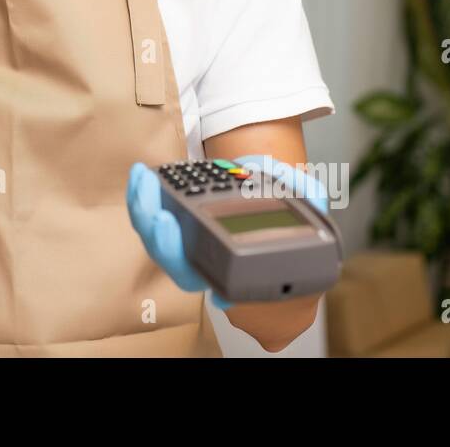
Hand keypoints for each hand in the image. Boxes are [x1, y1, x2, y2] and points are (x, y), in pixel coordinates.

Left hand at [127, 155, 329, 308]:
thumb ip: (306, 195)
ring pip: (153, 234)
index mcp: (230, 265)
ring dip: (144, 207)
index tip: (183, 245)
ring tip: (144, 180)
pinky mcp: (169, 212)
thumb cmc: (276, 201)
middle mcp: (201, 256)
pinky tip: (142, 173)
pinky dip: (143, 193)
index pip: (201, 276)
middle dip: (158, 236)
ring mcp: (182, 235)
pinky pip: (150, 210)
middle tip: (159, 215)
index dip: (187, 263)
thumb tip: (306, 195)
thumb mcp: (298, 196)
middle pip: (169, 258)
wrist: (261, 183)